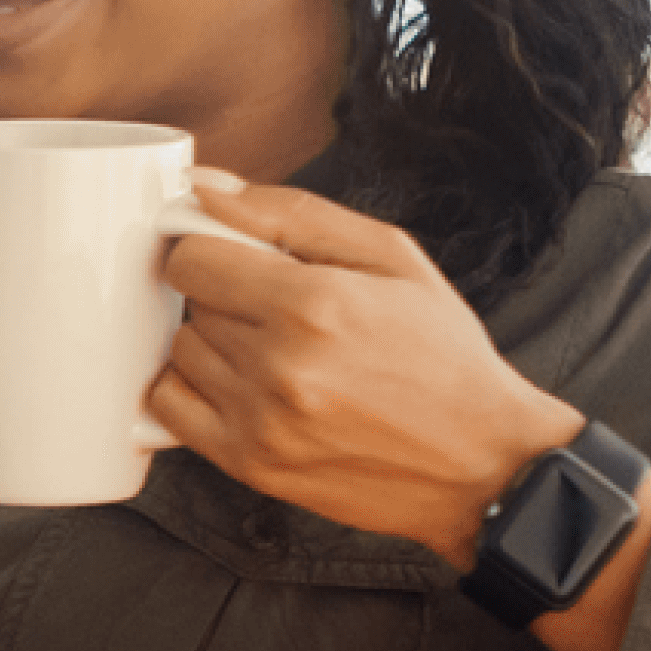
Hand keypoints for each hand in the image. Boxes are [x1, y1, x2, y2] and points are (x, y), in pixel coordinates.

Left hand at [146, 174, 580, 566]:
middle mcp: (281, 366)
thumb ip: (290, 213)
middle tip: (277, 308)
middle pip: (189, 303)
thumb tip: (203, 186)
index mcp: (316, 304)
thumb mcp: (392, 258)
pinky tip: (241, 385)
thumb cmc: (443, 355)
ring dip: (213, 343)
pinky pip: (168, 408)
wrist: (482, 462)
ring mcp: (260, 421)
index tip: (239, 259)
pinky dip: (192, 390)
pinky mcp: (248, 463)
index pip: (192, 258)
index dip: (212, 250)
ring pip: (180, 352)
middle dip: (225, 295)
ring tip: (274, 350)